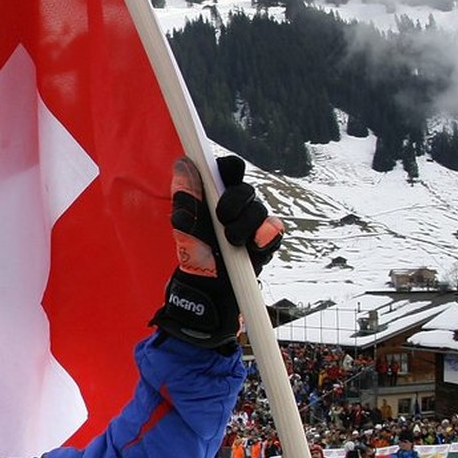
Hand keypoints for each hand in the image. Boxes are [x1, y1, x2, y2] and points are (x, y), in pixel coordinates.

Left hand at [151, 155, 284, 349]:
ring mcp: (254, 224)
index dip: (228, 166)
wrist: (209, 292)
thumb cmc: (196, 257)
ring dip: (246, 224)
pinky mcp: (266, 242)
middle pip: (247, 189)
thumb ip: (186, 198)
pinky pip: (275, 231)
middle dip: (235, 201)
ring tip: (231, 241)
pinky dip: (266, 237)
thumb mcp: (185, 229)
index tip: (223, 171)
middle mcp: (238, 207)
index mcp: (216, 197)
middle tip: (222, 217)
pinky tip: (254, 246)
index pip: (228, 170)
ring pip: (261, 210)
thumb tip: (182, 164)